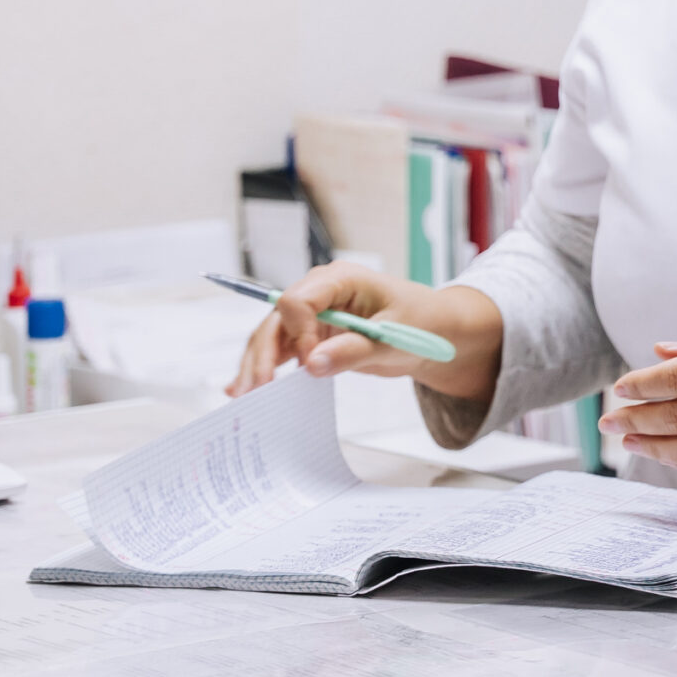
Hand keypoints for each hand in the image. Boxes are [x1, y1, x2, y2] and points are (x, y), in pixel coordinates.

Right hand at [225, 266, 499, 403]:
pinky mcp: (313, 334)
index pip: (298, 301)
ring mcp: (314, 314)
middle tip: (253, 390)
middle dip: (262, 355)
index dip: (298, 334)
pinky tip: (241, 387)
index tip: (310, 363)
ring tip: (241, 396)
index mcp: (340, 280)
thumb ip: (353, 350)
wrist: (435, 331)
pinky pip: (283, 349)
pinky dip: (266, 367)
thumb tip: (311, 364)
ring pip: (273, 336)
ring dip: (257, 365)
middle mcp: (320, 292)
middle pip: (277, 320)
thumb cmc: (421, 323)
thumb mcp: (393, 339)